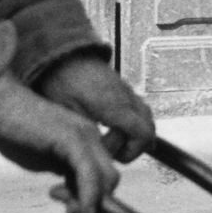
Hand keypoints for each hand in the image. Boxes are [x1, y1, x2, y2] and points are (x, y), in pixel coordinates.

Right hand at [0, 69, 120, 212]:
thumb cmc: (13, 127)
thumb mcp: (41, 157)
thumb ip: (58, 170)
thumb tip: (71, 192)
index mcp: (84, 137)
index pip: (103, 174)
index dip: (91, 197)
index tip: (68, 204)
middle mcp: (90, 135)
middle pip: (111, 178)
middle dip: (95, 203)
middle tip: (69, 209)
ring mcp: (83, 135)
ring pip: (107, 178)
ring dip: (92, 204)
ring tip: (70, 210)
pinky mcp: (71, 138)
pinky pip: (90, 173)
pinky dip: (89, 196)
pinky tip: (81, 209)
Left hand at [39, 53, 156, 162]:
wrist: (62, 55)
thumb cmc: (61, 82)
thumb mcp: (69, 113)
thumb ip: (87, 134)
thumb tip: (94, 155)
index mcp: (114, 105)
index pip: (143, 134)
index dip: (133, 152)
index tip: (113, 156)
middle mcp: (126, 97)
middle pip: (149, 127)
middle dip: (135, 146)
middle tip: (112, 150)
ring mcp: (126, 90)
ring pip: (145, 117)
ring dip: (134, 133)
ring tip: (111, 139)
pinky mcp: (122, 87)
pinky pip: (138, 107)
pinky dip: (132, 122)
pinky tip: (112, 127)